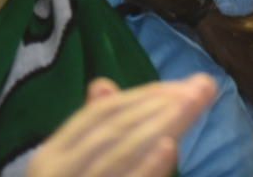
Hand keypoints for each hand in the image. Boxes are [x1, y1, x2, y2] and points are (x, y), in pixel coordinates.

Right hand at [27, 74, 215, 176]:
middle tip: (203, 87)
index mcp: (49, 158)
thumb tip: (102, 84)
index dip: (143, 95)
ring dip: (159, 126)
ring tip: (193, 105)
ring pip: (117, 155)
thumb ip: (92, 133)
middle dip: (160, 104)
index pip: (99, 115)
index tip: (185, 84)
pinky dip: (145, 168)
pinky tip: (169, 148)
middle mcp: (54, 173)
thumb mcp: (77, 166)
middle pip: (112, 130)